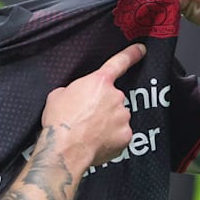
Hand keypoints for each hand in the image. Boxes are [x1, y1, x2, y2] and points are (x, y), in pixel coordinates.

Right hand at [41, 43, 145, 169]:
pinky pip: (120, 135)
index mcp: (99, 82)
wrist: (65, 148)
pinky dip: (111, 138)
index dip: (131, 54)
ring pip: (117, 118)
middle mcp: (115, 97)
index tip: (141, 50)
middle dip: (102, 107)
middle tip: (86, 118)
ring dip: (107, 123)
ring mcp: (123, 117)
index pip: (119, 63)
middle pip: (113, 99)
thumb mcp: (58, 95)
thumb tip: (76, 96)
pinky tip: (97, 142)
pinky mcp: (126, 136)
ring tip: (89, 132)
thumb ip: (74, 90)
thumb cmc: (60, 121)